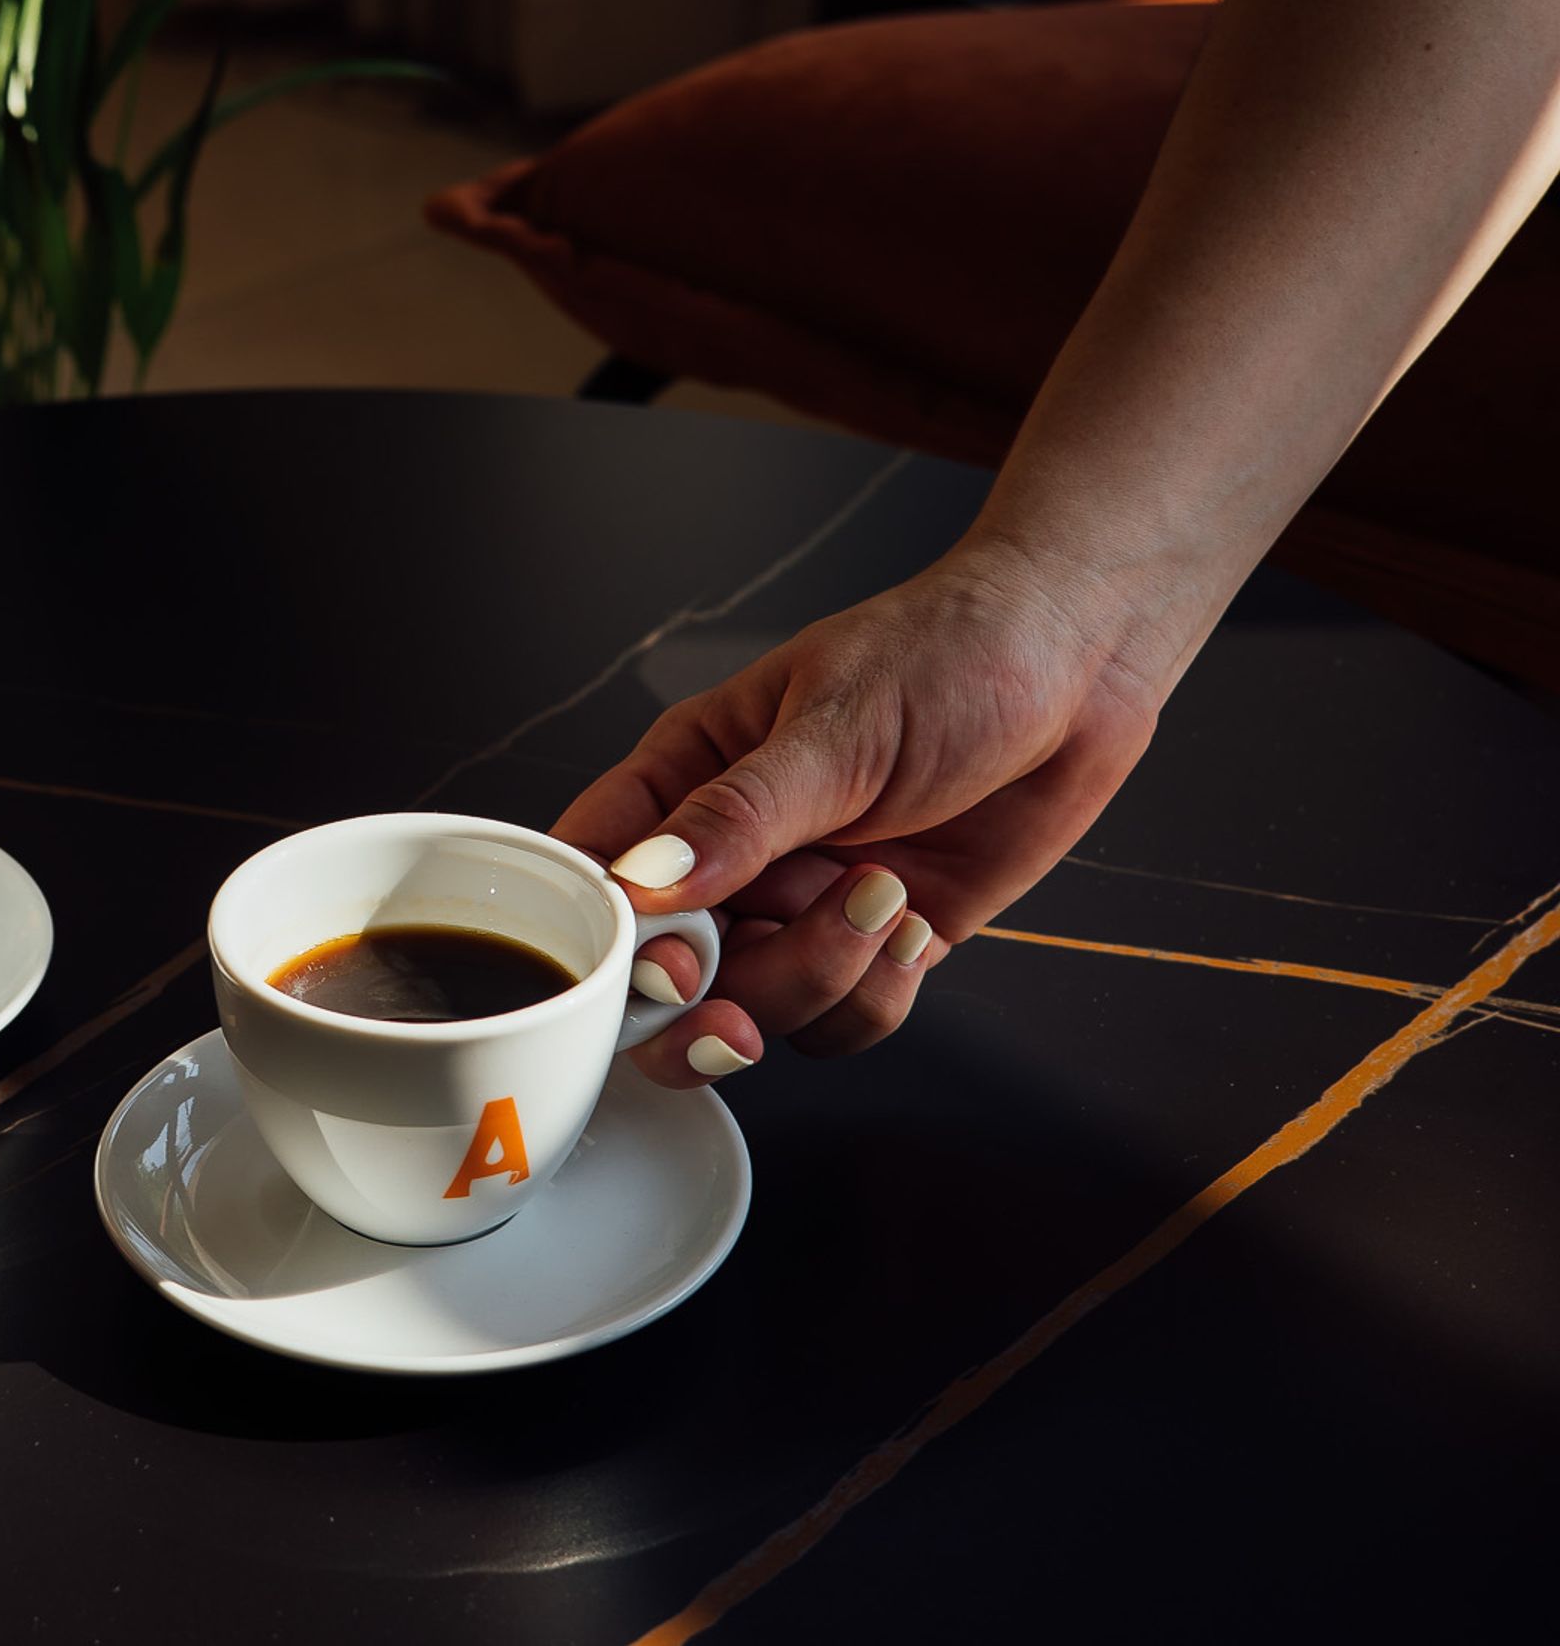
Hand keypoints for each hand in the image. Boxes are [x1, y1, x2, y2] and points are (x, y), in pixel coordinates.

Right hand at [554, 542, 1164, 1087]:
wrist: (1080, 667)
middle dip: (704, 1001)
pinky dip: (873, 995)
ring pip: (755, 1004)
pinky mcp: (873, 943)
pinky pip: (838, 1020)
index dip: (607, 935)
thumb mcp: (836, 727)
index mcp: (688, 776)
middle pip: (666, 970)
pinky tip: (912, 923)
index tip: (659, 960)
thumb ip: (737, 815)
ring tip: (882, 897)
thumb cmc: (950, 653)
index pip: (595, 867)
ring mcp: (800, 903)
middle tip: (734, 1010)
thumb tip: (642, 881)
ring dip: (816, 977)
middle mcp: (732, 853)